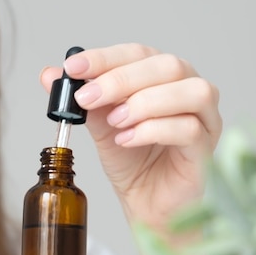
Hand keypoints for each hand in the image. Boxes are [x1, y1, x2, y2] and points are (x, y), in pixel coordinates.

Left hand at [40, 44, 221, 227]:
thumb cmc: (130, 160)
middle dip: (121, 79)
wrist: (144, 201)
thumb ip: (81, 97)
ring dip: (144, 102)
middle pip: (167, 65)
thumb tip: (48, 74)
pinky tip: (126, 140)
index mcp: (162, 76)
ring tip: (114, 122)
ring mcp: (206, 119)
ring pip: (190, 91)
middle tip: (87, 98)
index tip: (72, 68)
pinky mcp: (207, 149)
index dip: (104, 58)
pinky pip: (189, 129)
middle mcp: (190, 89)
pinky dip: (152, 130)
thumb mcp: (98, 124)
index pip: (137, 52)